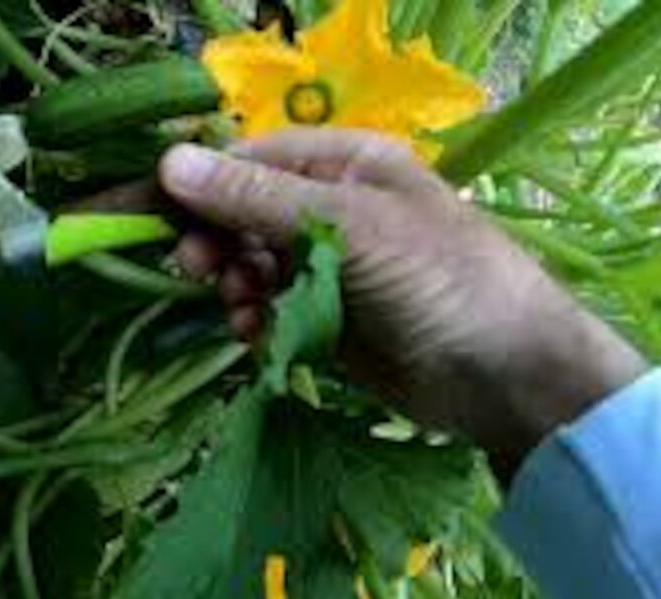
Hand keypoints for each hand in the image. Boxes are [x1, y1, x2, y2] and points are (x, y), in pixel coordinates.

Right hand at [158, 129, 646, 469]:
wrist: (503, 376)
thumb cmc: (439, 280)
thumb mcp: (349, 228)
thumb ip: (257, 200)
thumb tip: (169, 162)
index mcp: (347, 164)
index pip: (252, 159)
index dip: (202, 184)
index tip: (157, 215)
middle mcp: (333, 209)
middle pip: (243, 212)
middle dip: (215, 240)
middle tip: (193, 268)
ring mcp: (329, 267)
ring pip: (251, 264)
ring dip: (234, 284)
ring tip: (240, 307)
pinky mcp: (327, 319)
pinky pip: (270, 309)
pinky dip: (255, 320)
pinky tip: (255, 334)